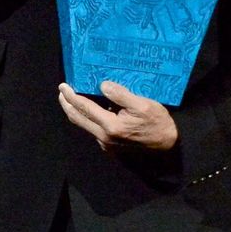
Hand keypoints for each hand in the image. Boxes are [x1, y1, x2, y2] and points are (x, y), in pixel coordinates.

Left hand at [58, 81, 177, 151]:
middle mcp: (104, 137)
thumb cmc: (157, 123)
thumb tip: (103, 85)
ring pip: (83, 125)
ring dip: (75, 111)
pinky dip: (86, 118)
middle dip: (67, 104)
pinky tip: (89, 109)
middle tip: (62, 92)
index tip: (63, 86)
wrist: (168, 144)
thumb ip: (121, 95)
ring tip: (72, 98)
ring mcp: (106, 143)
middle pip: (77, 118)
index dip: (71, 96)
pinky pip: (92, 130)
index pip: (83, 108)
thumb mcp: (142, 105)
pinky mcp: (110, 146)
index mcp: (110, 126)